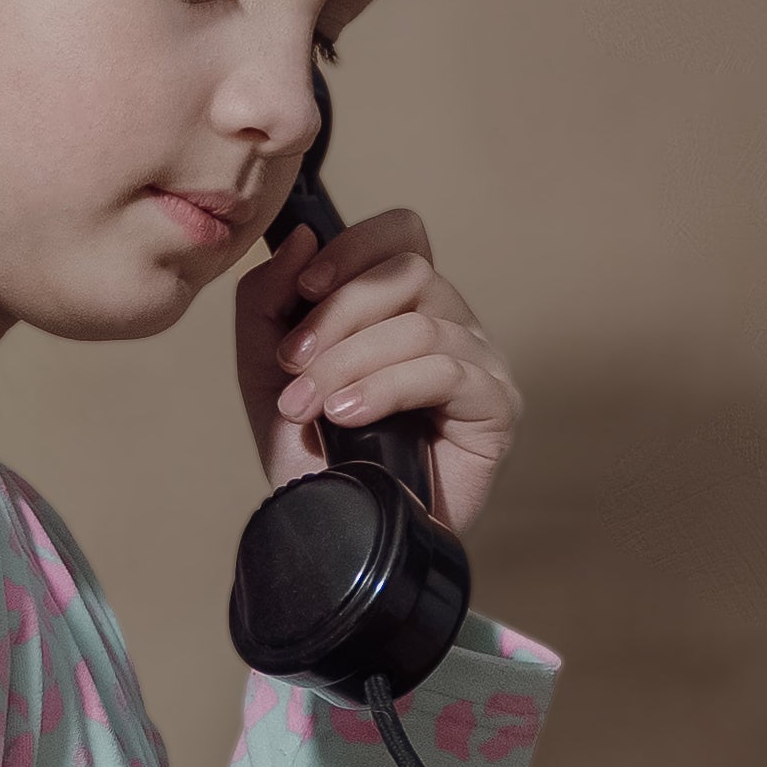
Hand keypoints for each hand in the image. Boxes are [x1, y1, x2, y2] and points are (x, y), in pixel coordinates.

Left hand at [233, 215, 523, 536]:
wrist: (338, 532)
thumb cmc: (315, 455)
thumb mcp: (269, 369)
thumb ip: (270, 299)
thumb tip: (304, 239)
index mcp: (406, 306)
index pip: (402, 234)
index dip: (353, 249)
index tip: (303, 290)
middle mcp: (453, 324)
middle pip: (409, 271)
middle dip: (338, 316)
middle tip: (293, 367)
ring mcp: (482, 365)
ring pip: (421, 325)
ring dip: (350, 363)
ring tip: (311, 407)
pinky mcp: (497, 408)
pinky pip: (445, 372)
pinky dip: (386, 388)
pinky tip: (349, 417)